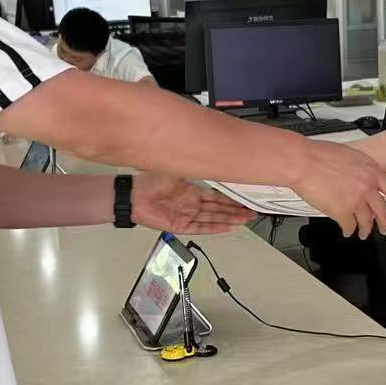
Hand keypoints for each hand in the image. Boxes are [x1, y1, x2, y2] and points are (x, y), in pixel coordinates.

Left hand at [132, 174, 256, 234]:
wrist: (133, 197)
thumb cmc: (149, 183)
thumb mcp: (174, 171)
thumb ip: (190, 168)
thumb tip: (205, 156)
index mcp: (191, 191)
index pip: (217, 196)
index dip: (231, 198)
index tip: (245, 197)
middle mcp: (192, 204)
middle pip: (219, 209)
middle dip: (236, 210)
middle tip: (252, 211)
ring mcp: (188, 216)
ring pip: (214, 218)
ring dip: (230, 219)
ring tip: (245, 219)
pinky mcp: (181, 226)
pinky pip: (202, 227)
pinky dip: (215, 228)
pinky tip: (228, 228)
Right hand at [291, 138, 385, 237]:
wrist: (304, 161)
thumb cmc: (319, 155)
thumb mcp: (350, 155)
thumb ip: (360, 169)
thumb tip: (361, 177)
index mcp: (371, 170)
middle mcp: (367, 186)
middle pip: (382, 210)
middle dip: (385, 222)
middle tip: (385, 228)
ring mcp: (356, 201)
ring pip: (366, 221)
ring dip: (365, 230)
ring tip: (363, 233)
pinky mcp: (342, 212)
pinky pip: (349, 226)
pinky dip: (348, 230)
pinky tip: (347, 231)